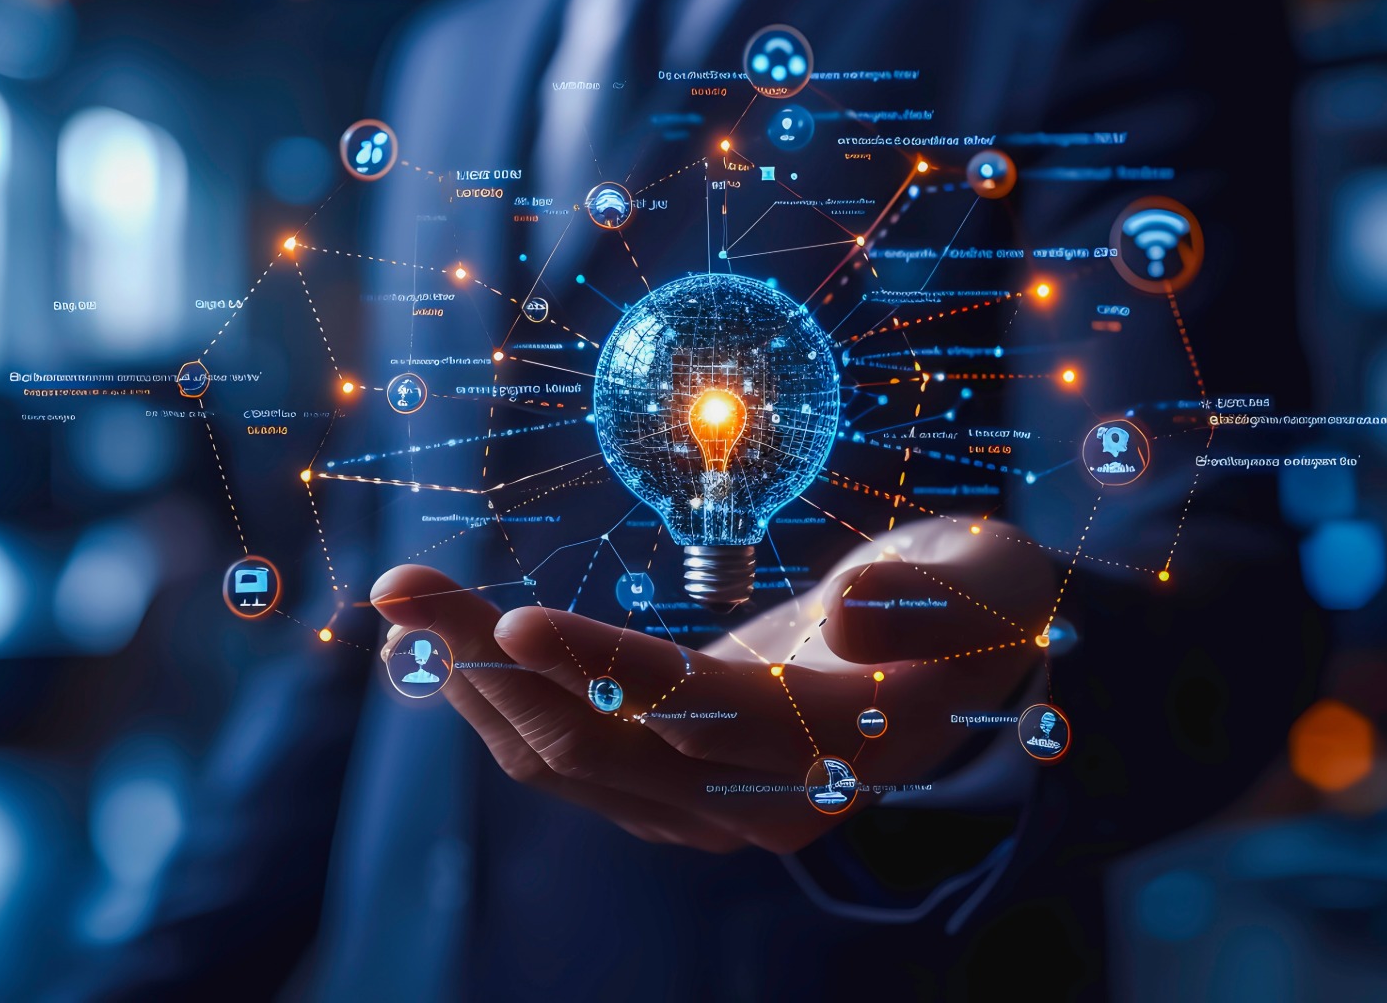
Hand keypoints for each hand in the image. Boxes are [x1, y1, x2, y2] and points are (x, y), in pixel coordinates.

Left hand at [370, 517, 1057, 853]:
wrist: (961, 660)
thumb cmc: (974, 603)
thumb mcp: (983, 582)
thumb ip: (931, 601)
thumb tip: (848, 611)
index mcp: (837, 749)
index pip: (703, 716)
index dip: (607, 673)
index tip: (515, 619)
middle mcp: (759, 801)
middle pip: (599, 746)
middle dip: (491, 667)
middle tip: (402, 586)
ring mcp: (706, 804)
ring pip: (562, 756)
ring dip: (473, 681)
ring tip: (402, 602)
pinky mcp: (670, 784)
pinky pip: (564, 756)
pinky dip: (497, 702)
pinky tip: (447, 646)